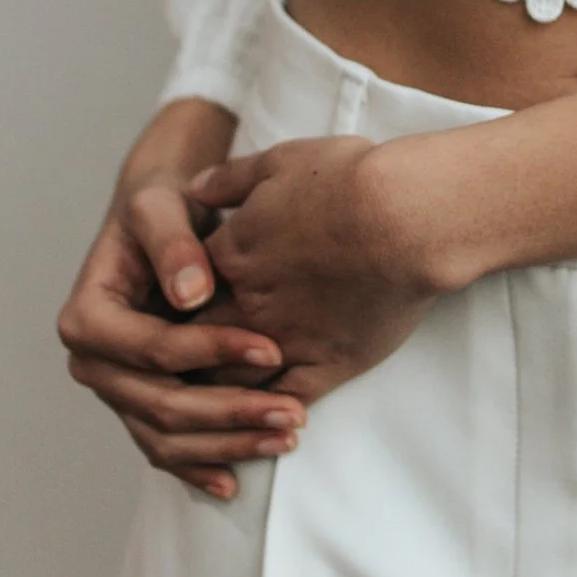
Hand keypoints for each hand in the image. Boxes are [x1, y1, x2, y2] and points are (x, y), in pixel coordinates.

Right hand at [57, 97, 307, 502]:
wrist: (160, 225)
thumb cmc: (160, 210)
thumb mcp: (160, 207)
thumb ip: (172, 243)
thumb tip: (191, 293)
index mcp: (87, 318)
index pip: (154, 350)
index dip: (211, 354)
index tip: (272, 348)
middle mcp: (92, 364)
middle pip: (161, 405)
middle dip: (230, 412)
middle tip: (292, 413)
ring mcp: (114, 391)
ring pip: (166, 438)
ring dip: (227, 444)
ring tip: (285, 437)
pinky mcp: (138, 406)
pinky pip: (166, 449)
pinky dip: (201, 465)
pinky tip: (237, 481)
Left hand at [187, 131, 452, 406]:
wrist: (407, 217)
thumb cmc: (348, 181)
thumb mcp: (279, 161)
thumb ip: (230, 179)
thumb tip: (194, 189)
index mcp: (232, 254)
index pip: (179, 289)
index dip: (172, 299)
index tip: (169, 308)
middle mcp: (250, 304)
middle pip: (194, 342)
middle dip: (181, 353)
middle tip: (175, 365)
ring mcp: (288, 339)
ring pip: (231, 381)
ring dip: (215, 390)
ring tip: (211, 398)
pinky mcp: (328, 364)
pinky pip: (285, 399)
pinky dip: (267, 411)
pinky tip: (265, 415)